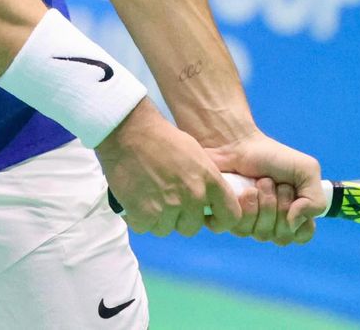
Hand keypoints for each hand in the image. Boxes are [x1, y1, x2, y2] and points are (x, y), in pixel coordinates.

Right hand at [96, 100, 247, 237]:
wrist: (128, 130)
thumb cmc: (161, 137)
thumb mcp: (195, 153)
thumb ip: (205, 180)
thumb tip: (206, 201)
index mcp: (209, 180)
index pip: (230, 215)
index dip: (219, 221)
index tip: (208, 219)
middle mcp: (193, 196)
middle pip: (191, 227)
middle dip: (179, 218)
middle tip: (165, 200)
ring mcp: (168, 207)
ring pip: (166, 229)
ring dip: (157, 218)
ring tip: (147, 197)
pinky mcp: (144, 214)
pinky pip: (144, 227)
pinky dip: (138, 218)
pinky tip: (135, 200)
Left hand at [206, 132, 322, 245]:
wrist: (238, 145)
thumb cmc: (272, 156)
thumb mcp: (306, 170)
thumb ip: (316, 201)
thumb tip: (295, 224)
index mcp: (294, 214)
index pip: (302, 236)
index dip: (301, 220)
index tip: (295, 198)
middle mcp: (273, 224)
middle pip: (283, 237)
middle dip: (281, 206)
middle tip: (274, 183)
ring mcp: (252, 225)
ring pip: (263, 234)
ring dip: (264, 203)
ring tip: (259, 182)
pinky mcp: (231, 221)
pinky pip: (242, 229)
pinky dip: (246, 206)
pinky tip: (244, 190)